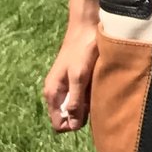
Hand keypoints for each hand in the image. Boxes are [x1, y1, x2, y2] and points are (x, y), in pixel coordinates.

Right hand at [43, 16, 99, 130]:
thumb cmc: (82, 49)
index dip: (72, 124)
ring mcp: (67, 85)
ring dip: (89, 104)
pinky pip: (83, 95)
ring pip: (77, 106)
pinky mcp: (77, 79)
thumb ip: (75, 101)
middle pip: (69, 116)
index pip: (58, 124)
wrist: (87, 25)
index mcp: (52, 93)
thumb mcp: (79, 77)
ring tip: (97, 88)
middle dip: (83, 114)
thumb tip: (72, 125)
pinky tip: (99, 83)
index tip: (86, 113)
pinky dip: (92, 94)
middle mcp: (57, 92)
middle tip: (94, 98)